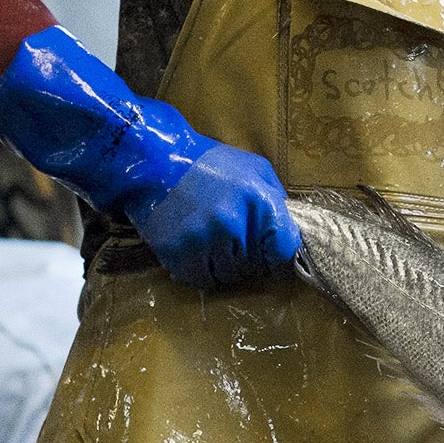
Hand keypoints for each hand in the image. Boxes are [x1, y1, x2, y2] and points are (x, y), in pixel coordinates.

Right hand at [0, 26, 301, 287]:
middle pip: (256, 265)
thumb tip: (289, 228)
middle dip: (251, 256)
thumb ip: (275, 198)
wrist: (153, 162)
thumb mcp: (254, 169)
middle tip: (236, 239)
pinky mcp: (179, 257)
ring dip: (226, 265)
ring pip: (230, 276)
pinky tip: (198, 250)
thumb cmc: (208, 164)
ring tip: (216, 243)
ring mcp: (205, 243)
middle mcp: (234, 226)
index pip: (284, 249)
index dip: (279, 251)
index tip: (271, 249)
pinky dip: (203, 271)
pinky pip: (202, 280)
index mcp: (259, 202)